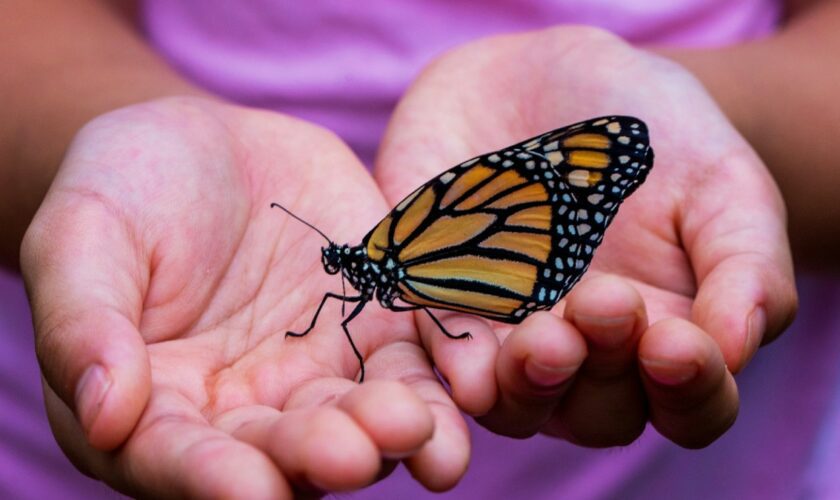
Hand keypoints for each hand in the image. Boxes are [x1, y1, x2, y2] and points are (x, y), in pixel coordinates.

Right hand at [21, 97, 467, 496]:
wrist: (206, 144)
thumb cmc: (123, 189)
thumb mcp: (82, 237)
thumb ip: (85, 324)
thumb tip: (104, 415)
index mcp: (159, 407)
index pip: (180, 460)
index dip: (211, 479)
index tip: (249, 489)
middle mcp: (246, 409)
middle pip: (284, 453)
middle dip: (319, 456)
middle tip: (351, 453)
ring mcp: (319, 372)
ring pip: (360, 419)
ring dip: (392, 434)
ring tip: (417, 428)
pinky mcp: (378, 328)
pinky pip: (415, 362)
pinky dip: (442, 380)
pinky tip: (468, 388)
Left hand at [374, 27, 796, 447]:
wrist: (553, 77)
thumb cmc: (656, 136)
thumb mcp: (722, 183)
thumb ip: (745, 265)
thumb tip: (735, 349)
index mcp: (666, 338)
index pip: (690, 405)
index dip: (690, 390)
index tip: (676, 342)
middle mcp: (586, 356)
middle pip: (598, 414)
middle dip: (602, 372)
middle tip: (603, 302)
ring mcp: (510, 338)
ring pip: (515, 403)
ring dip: (528, 385)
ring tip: (542, 339)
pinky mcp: (440, 305)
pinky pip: (440, 352)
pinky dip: (453, 363)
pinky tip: (467, 364)